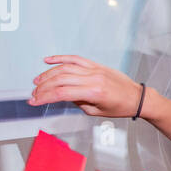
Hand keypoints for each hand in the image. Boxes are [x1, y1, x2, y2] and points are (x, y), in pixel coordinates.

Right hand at [28, 55, 144, 118]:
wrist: (137, 97)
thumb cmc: (120, 107)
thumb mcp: (96, 112)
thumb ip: (77, 103)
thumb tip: (63, 95)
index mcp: (94, 92)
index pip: (62, 93)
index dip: (45, 97)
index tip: (34, 102)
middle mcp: (93, 78)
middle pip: (60, 79)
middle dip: (43, 87)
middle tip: (33, 94)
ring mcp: (94, 69)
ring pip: (65, 67)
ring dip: (48, 74)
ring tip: (37, 81)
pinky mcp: (96, 64)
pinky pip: (75, 58)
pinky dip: (60, 58)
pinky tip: (48, 60)